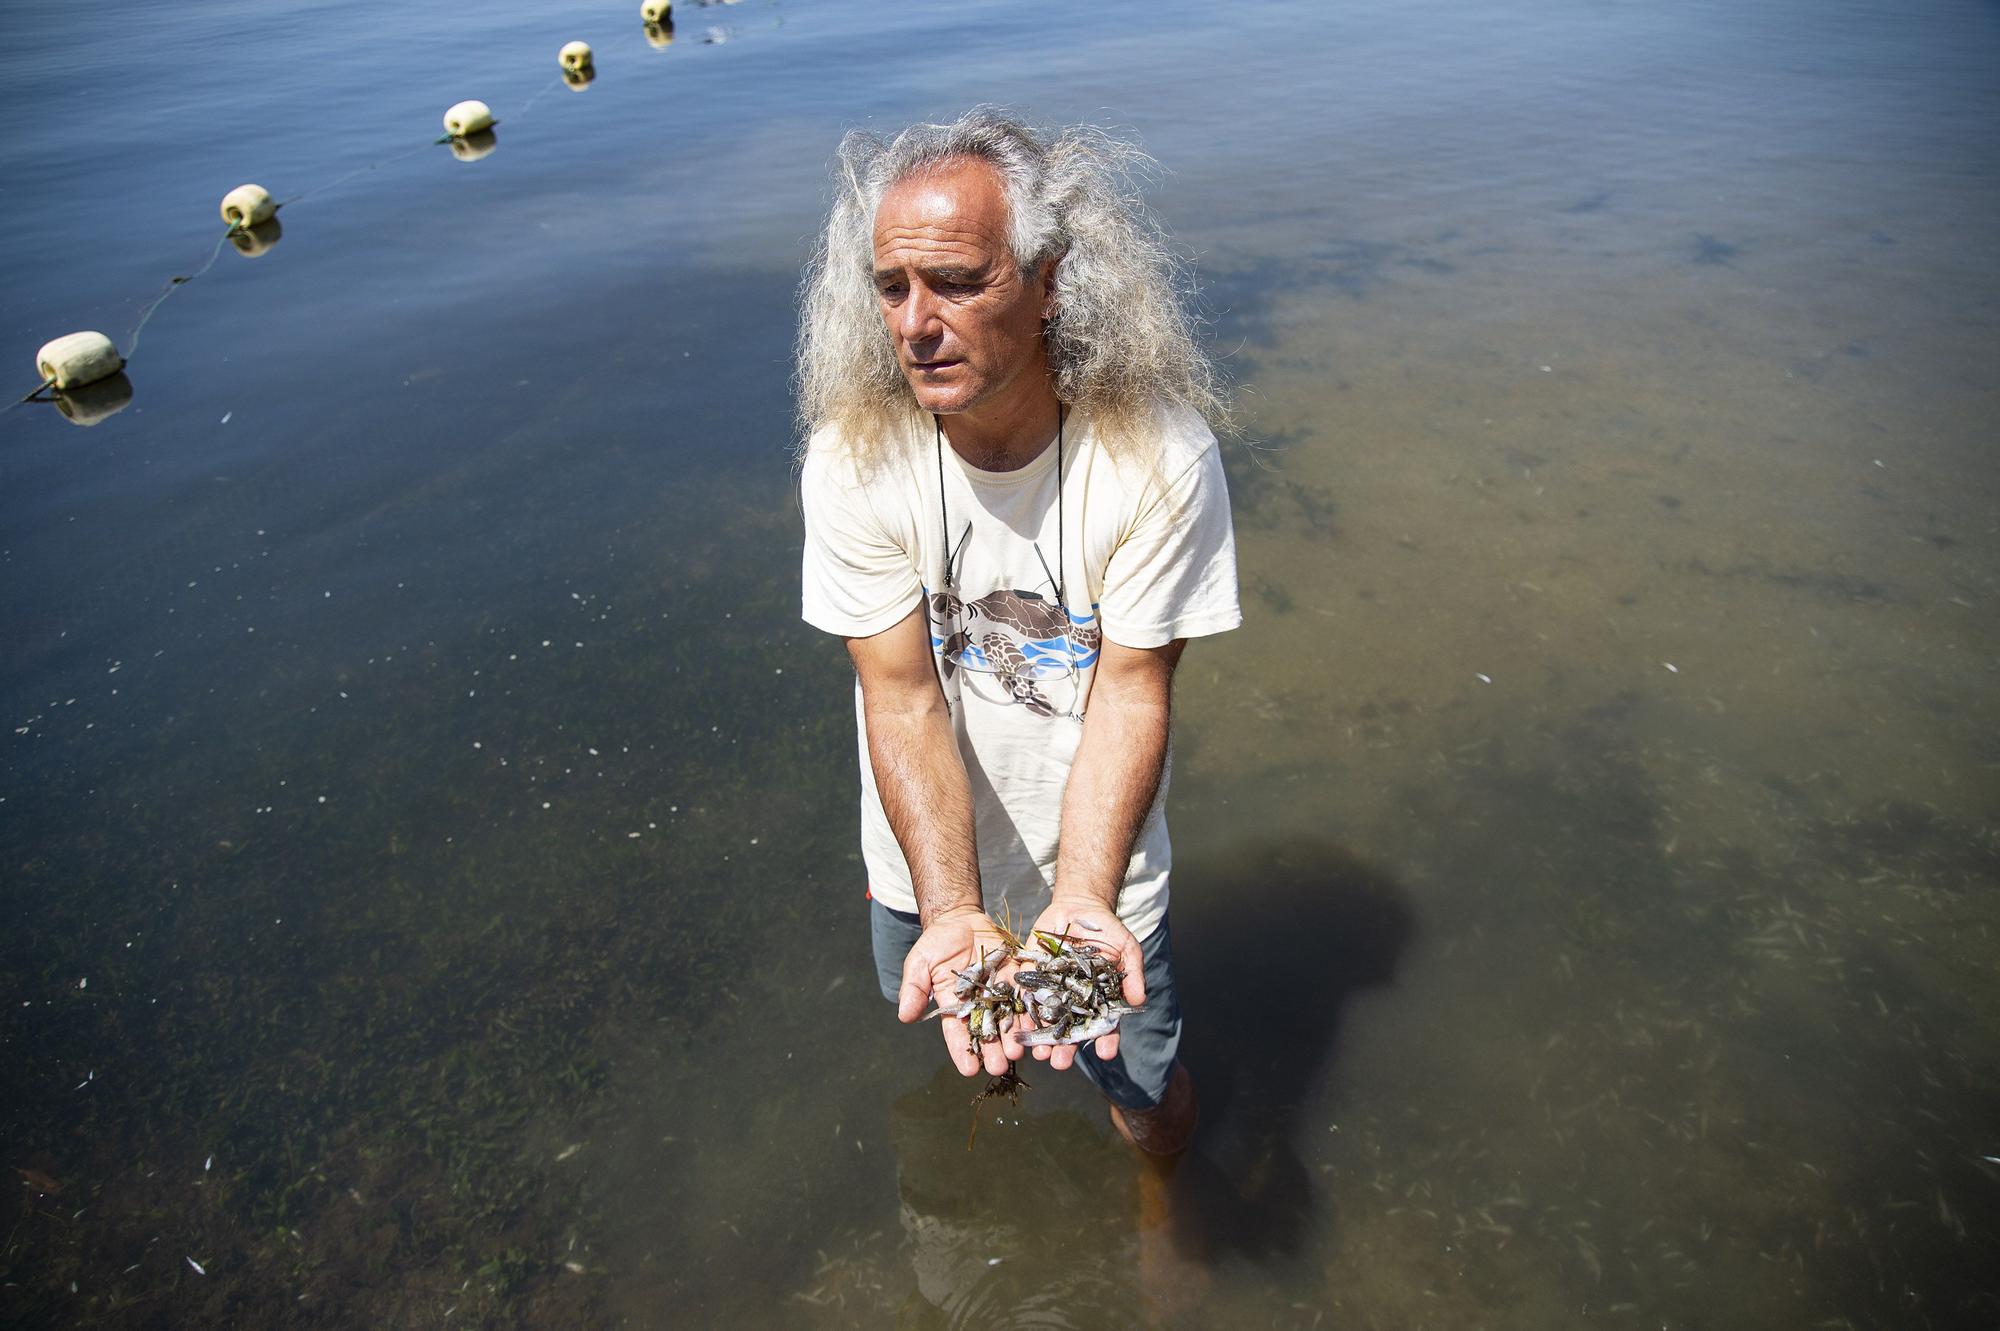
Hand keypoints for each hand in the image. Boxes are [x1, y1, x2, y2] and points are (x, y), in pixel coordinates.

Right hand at [896, 905, 1025, 1076]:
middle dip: (993, 1051)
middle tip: (998, 1068)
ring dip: (1013, 1037)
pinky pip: (1024, 996)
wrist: (960, 920)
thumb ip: (913, 989)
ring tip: (1017, 1053)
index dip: (962, 1051)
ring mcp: (998, 993)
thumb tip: (904, 1016)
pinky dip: (1030, 1011)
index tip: (969, 1069)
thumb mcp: (919, 963)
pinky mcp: (1015, 978)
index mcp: (953, 1006)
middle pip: (987, 1032)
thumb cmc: (936, 944)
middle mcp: (978, 1005)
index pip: (957, 1033)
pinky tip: (1035, 1025)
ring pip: (1008, 1019)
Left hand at [1021, 895, 1145, 1070]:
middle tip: (1060, 1063)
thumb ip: (1132, 974)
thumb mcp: (1126, 949)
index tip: (1106, 1053)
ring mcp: (1053, 992)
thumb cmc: (1108, 931)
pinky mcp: (1033, 978)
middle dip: (1066, 1048)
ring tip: (1039, 1054)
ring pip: (1046, 1021)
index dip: (1106, 1041)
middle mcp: (1075, 1002)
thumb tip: (1139, 1000)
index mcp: (1100, 1001)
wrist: (1080, 908)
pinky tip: (1018, 1027)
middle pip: (1071, 1030)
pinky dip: (1022, 1012)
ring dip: (1041, 1039)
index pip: (1105, 1026)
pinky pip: (1026, 998)